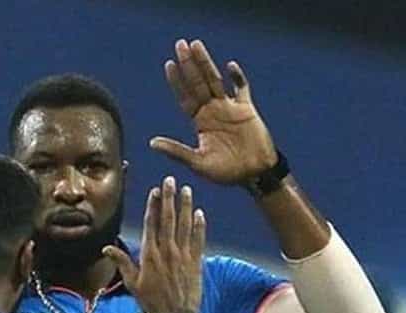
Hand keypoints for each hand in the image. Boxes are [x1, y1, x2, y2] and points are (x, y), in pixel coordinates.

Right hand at [103, 177, 204, 312]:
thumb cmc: (152, 302)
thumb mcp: (132, 283)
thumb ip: (122, 263)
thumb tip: (106, 249)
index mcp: (150, 254)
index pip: (152, 223)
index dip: (154, 205)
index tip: (155, 190)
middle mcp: (167, 250)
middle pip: (168, 218)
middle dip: (169, 198)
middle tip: (171, 180)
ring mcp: (183, 255)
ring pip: (185, 225)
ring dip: (185, 206)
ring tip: (186, 190)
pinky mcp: (196, 261)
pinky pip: (198, 239)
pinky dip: (199, 225)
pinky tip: (199, 213)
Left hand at [151, 39, 277, 184]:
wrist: (254, 175)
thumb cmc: (226, 172)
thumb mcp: (197, 163)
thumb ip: (176, 151)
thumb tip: (151, 143)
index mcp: (200, 122)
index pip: (185, 97)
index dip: (177, 81)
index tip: (169, 64)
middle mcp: (212, 111)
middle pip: (198, 82)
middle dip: (189, 64)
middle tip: (180, 44)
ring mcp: (230, 108)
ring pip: (216, 80)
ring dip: (206, 63)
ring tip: (197, 46)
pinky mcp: (247, 110)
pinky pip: (242, 89)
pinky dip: (237, 78)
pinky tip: (229, 66)